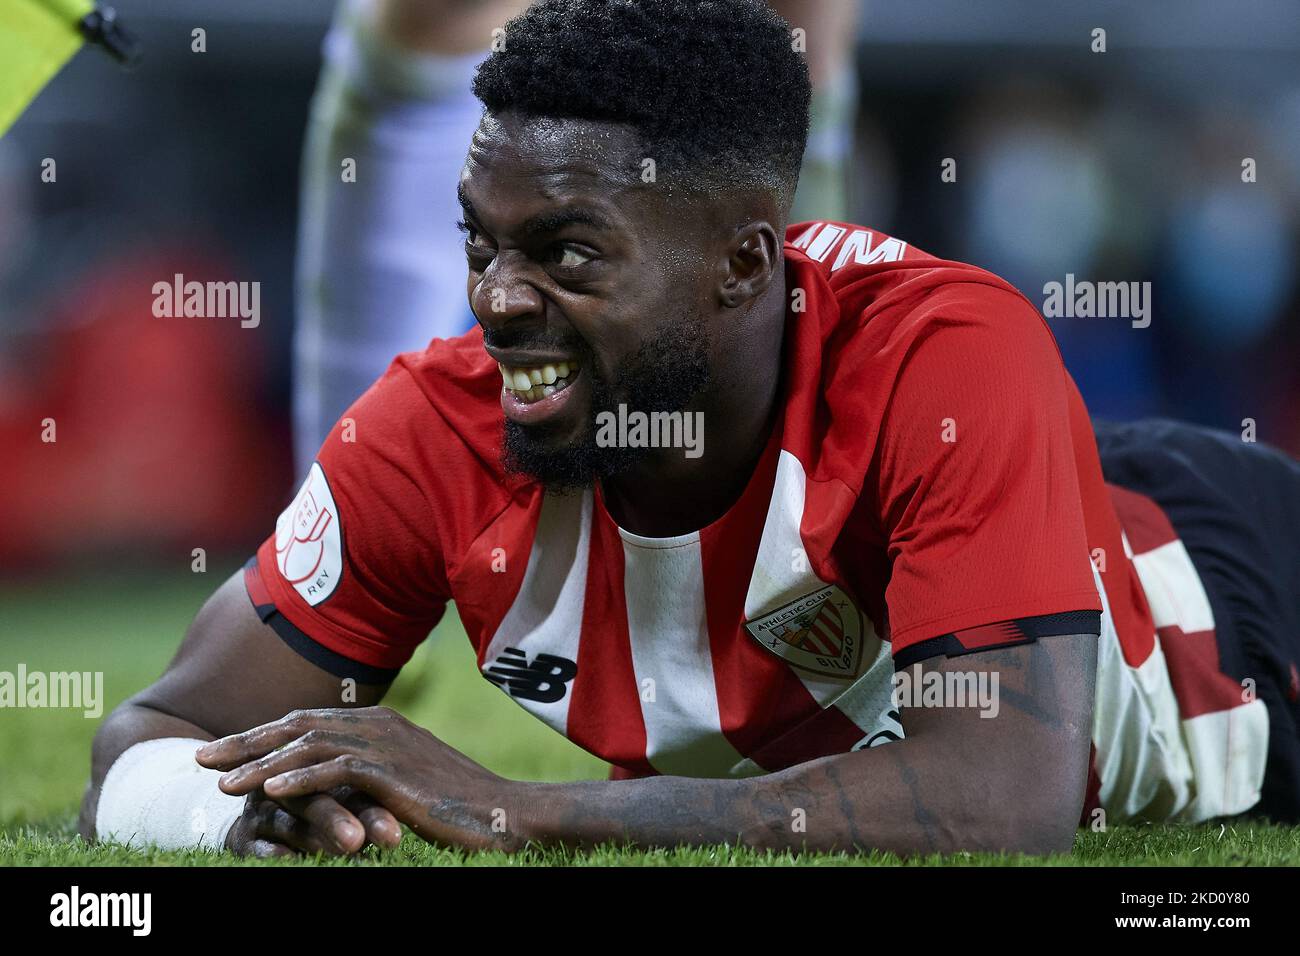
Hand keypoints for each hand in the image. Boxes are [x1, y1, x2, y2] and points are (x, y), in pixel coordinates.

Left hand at [197, 707, 521, 851]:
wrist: (504, 812)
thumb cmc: (458, 805)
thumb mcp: (404, 784)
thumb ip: (368, 776)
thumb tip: (332, 789)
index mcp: (378, 723)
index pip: (306, 723)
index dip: (260, 736)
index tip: (221, 751)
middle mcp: (377, 724)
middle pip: (296, 726)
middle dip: (245, 742)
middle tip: (200, 757)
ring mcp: (385, 744)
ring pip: (307, 746)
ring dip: (260, 764)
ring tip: (221, 783)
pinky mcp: (392, 770)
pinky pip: (334, 771)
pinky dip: (297, 779)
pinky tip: (267, 793)